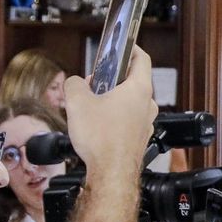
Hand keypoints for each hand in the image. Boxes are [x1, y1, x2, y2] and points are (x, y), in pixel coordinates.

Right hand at [63, 46, 155, 179]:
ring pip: (130, 103)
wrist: (110, 174)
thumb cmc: (101, 140)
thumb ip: (74, 84)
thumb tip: (75, 84)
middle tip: (94, 83)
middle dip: (112, 79)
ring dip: (112, 100)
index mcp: (138, 89)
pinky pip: (128, 120)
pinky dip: (115, 118)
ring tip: (92, 107)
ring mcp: (145, 123)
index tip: (122, 46)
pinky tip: (98, 126)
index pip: (142, 59)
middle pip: (132, 82)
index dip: (131, 49)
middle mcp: (147, 106)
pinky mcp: (138, 139)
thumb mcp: (77, 102)